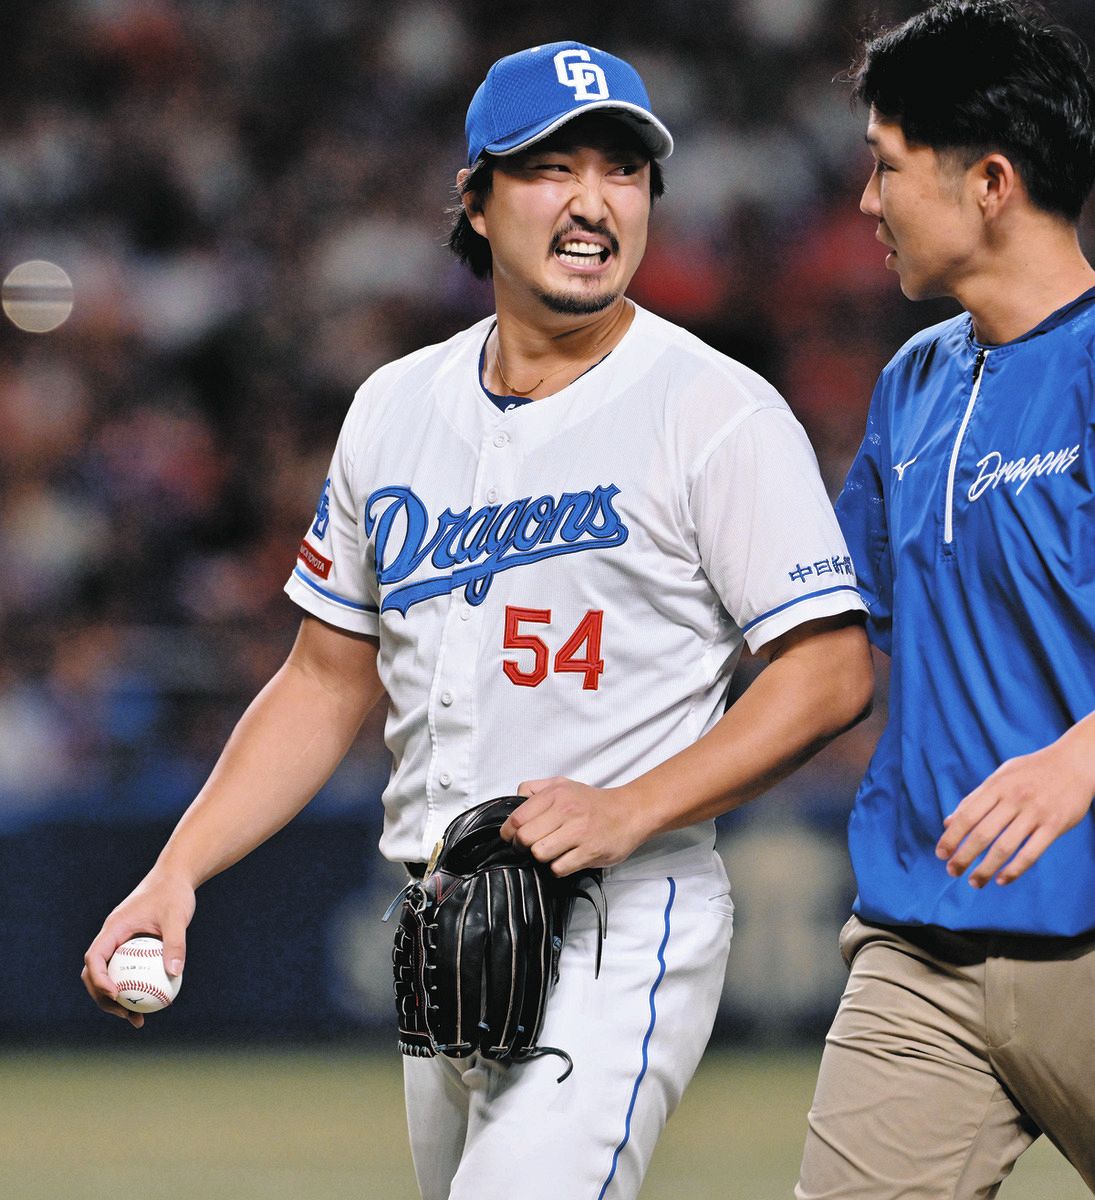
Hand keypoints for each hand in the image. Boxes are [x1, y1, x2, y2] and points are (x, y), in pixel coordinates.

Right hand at [81, 869, 195, 1027]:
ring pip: (109, 974)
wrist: (176, 877)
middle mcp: (112, 936)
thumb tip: (175, 973)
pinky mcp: (131, 945)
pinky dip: (133, 987)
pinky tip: (152, 1002)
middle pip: (95, 972)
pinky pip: (127, 970)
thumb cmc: (174, 893)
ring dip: (116, 998)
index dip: (100, 979)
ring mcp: (119, 941)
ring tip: (136, 1019)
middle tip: (125, 1014)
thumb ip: (175, 943)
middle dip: (103, 997)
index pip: (95, 958)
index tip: (117, 995)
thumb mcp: (177, 917)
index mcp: (114, 928)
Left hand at [500, 777, 644, 875]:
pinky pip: (559, 868)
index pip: (517, 818)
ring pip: (540, 854)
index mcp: (556, 794)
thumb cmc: (592, 802)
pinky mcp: (590, 852)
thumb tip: (513, 800)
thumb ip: (535, 788)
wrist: (630, 812)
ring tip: (552, 851)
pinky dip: (558, 867)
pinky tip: (566, 859)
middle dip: (524, 846)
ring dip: (542, 857)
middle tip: (531, 846)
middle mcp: (566, 811)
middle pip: (525, 838)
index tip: (512, 837)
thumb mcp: (562, 784)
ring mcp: (579, 833)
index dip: (509, 832)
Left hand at [936, 742, 1094, 887]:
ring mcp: (1035, 813)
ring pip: (1004, 847)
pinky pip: (1031, 853)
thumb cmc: (1032, 771)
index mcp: (996, 786)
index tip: (940, 854)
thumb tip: (948, 823)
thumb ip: (974, 799)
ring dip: (985, 868)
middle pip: (982, 834)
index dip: (951, 837)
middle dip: (963, 856)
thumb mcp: (1000, 776)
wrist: (1075, 762)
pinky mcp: (1054, 826)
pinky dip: (1014, 870)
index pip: (967, 815)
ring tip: (974, 882)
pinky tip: (1001, 880)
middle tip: (952, 871)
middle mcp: (1014, 799)